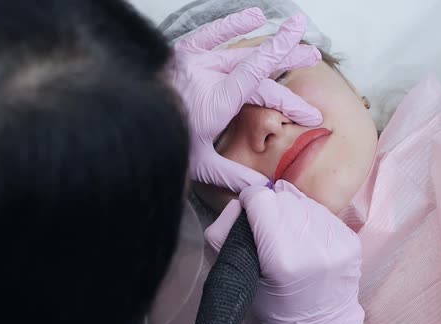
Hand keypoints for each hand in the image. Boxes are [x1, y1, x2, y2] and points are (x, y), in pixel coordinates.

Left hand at [171, 8, 321, 191]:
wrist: (126, 123)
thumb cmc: (161, 142)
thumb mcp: (199, 164)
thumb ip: (233, 175)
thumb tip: (262, 189)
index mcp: (216, 101)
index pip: (258, 80)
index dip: (286, 85)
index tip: (307, 80)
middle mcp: (208, 76)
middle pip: (258, 67)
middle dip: (289, 62)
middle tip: (314, 59)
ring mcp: (196, 61)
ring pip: (242, 50)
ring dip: (272, 46)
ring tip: (298, 42)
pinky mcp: (183, 53)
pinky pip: (212, 33)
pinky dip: (233, 24)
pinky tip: (255, 16)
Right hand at [205, 180, 363, 323]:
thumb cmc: (272, 305)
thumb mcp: (235, 276)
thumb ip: (222, 235)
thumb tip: (238, 203)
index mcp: (282, 259)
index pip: (261, 199)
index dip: (249, 201)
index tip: (248, 213)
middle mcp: (315, 247)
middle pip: (282, 198)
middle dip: (270, 208)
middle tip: (268, 232)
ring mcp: (337, 243)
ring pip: (303, 201)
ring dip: (291, 211)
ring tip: (289, 237)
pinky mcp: (352, 240)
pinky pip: (323, 211)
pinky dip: (310, 219)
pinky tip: (307, 241)